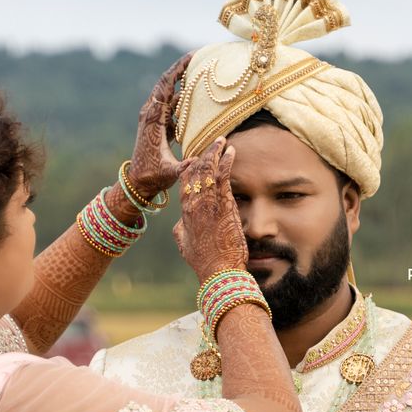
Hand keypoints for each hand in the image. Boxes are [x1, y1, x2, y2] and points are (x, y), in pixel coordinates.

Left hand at [126, 52, 191, 199]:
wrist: (138, 182)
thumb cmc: (153, 177)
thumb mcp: (170, 173)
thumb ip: (184, 166)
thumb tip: (200, 160)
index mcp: (153, 119)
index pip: (165, 86)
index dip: (178, 69)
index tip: (192, 56)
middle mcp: (151, 114)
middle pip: (166, 83)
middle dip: (181, 68)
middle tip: (200, 56)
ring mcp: (153, 118)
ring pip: (168, 93)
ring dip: (182, 82)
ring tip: (201, 71)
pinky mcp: (157, 124)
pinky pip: (170, 105)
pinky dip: (181, 97)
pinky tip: (195, 93)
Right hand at [173, 139, 248, 282]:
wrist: (218, 270)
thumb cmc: (203, 260)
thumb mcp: (184, 242)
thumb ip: (181, 228)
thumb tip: (181, 221)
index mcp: (184, 211)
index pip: (185, 180)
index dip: (190, 166)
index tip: (196, 157)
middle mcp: (194, 203)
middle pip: (196, 170)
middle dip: (205, 154)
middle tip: (214, 142)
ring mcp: (209, 202)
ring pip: (209, 169)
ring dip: (215, 152)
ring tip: (222, 140)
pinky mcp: (224, 204)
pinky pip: (223, 175)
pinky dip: (226, 161)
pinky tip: (231, 150)